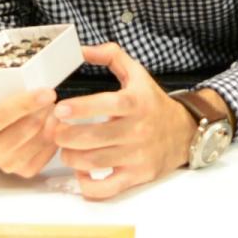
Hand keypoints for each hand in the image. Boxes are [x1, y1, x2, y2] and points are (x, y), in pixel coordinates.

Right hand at [0, 74, 58, 177]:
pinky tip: (53, 123)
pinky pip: (45, 155)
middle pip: (23, 130)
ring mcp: (6, 164)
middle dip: (41, 111)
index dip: (23, 105)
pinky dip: (53, 137)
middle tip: (50, 94)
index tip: (46, 92)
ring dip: (50, 122)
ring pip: (37, 142)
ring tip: (52, 106)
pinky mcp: (23, 170)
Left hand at [53, 43, 197, 199]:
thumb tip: (81, 50)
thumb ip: (111, 55)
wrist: (184, 132)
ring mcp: (138, 156)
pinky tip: (80, 171)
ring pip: (95, 162)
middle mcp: (138, 130)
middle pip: (94, 138)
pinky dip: (87, 184)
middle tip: (53, 130)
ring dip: (70, 156)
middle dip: (66, 136)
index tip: (60, 108)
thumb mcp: (137, 74)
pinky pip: (107, 188)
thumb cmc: (152, 102)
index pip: (107, 105)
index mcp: (136, 102)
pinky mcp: (137, 176)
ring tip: (64, 148)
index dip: (81, 108)